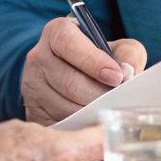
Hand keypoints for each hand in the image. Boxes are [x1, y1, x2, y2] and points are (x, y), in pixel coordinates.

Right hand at [20, 15, 146, 125]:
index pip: (69, 43)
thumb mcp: (117, 47)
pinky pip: (59, 124)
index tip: (117, 77)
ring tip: (110, 111)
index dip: (94, 61)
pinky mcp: (33, 111)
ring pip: (65, 106)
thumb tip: (128, 73)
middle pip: (69, 82)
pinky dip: (81, 126)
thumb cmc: (100, 58)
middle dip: (99, 95)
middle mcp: (38, 57)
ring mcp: (31, 86)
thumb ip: (128, 54)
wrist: (74, 73)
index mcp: (57, 33)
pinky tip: (95, 122)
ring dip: (92, 113)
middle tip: (119, 101)